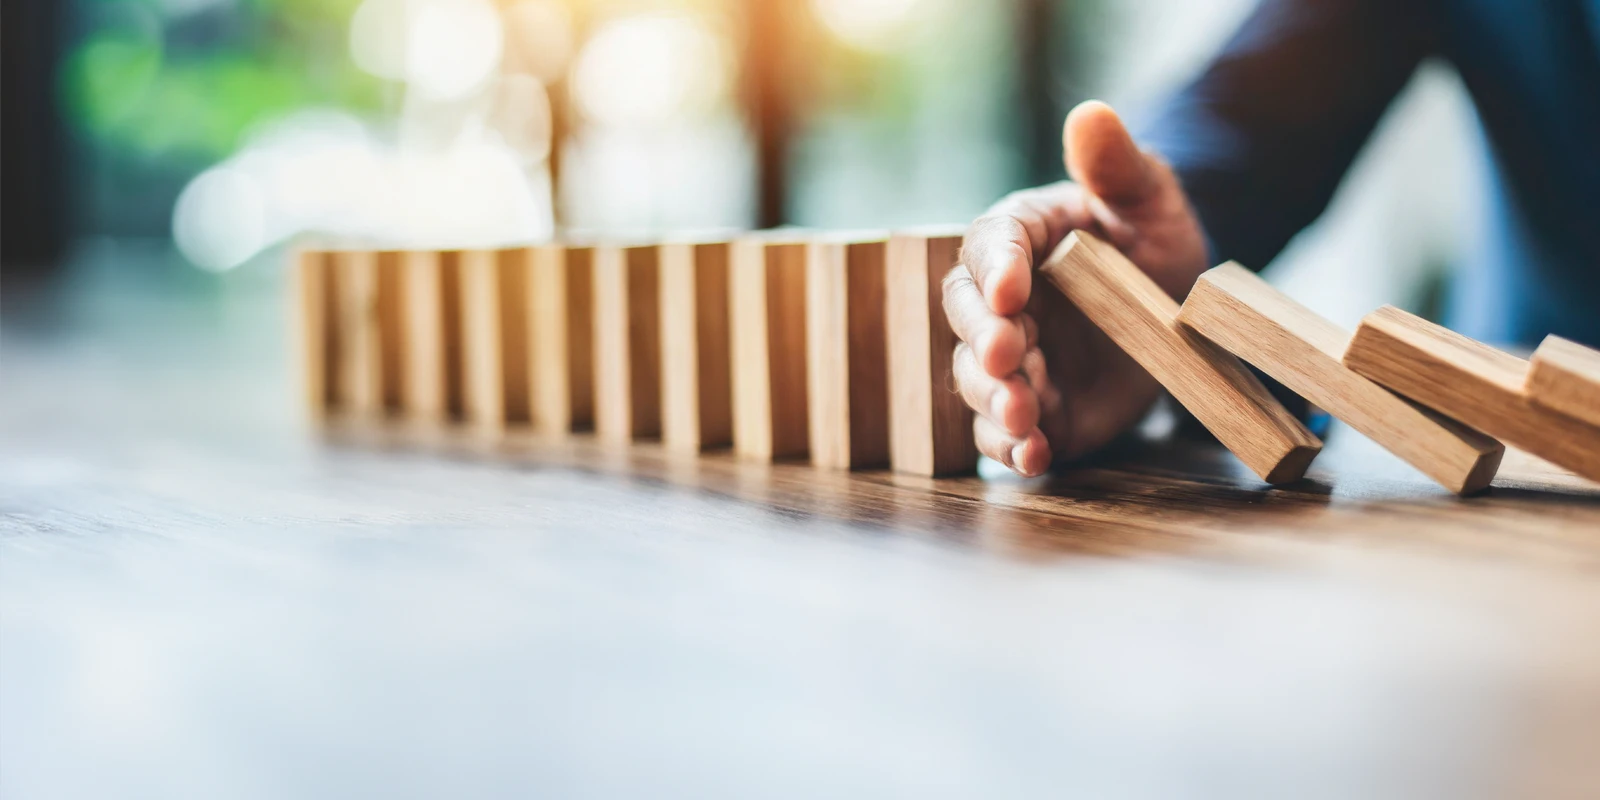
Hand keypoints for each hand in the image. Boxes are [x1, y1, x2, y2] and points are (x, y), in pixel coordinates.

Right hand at [945, 100, 1211, 475]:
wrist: (1183, 308)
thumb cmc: (1154, 237)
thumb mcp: (1149, 196)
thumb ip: (1116, 163)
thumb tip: (1091, 112)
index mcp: (1021, 238)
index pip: (990, 244)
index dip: (996, 265)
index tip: (1011, 287)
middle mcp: (1004, 301)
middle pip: (970, 317)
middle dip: (984, 340)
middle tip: (1007, 357)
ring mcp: (1018, 360)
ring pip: (979, 380)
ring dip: (994, 400)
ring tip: (1022, 416)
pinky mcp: (1038, 411)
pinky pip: (1007, 434)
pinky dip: (1013, 450)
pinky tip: (1032, 456)